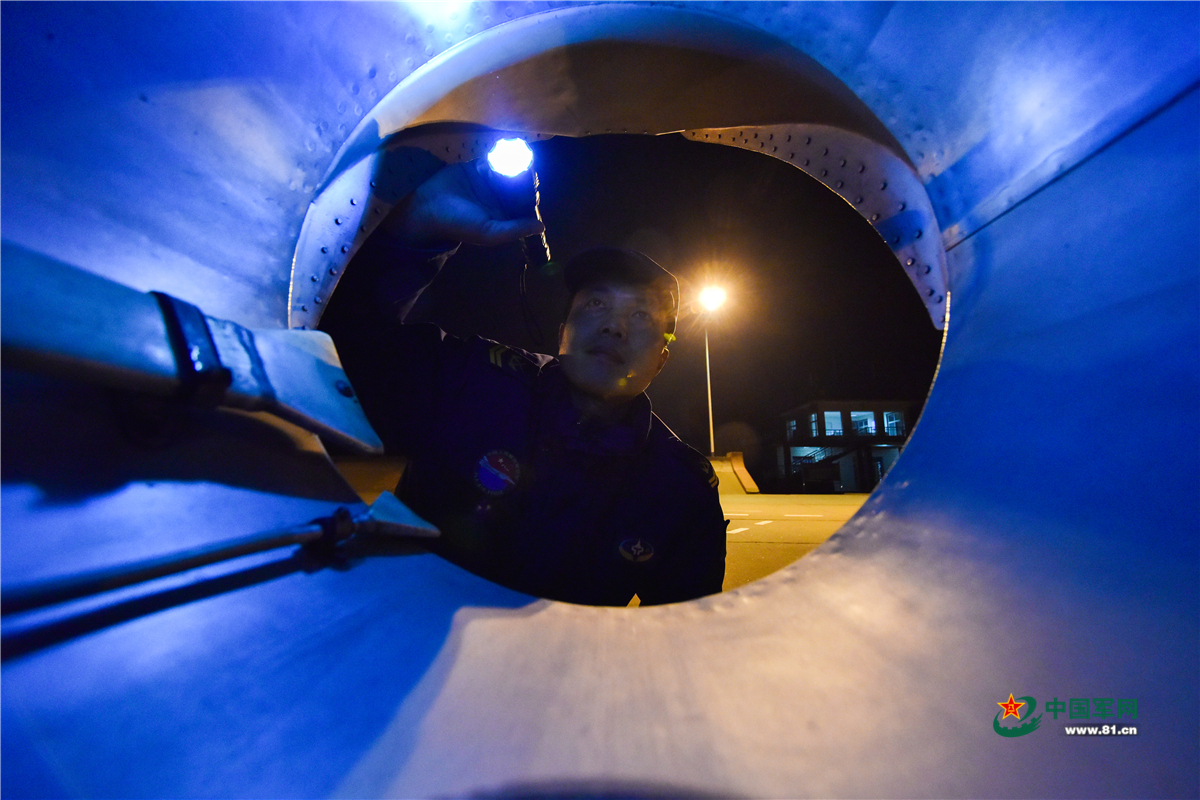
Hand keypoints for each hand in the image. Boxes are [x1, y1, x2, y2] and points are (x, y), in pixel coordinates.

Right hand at [379, 160, 544, 247]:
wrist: (428, 208)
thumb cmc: (459, 224)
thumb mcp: (489, 233)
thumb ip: (514, 230)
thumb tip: (541, 227)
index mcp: (504, 215)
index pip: (525, 204)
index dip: (532, 195)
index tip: (534, 184)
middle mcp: (499, 198)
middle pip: (519, 185)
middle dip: (525, 176)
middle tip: (528, 166)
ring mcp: (488, 182)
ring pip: (508, 170)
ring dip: (516, 163)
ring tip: (522, 154)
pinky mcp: (477, 168)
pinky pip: (493, 160)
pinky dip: (501, 154)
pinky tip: (508, 148)